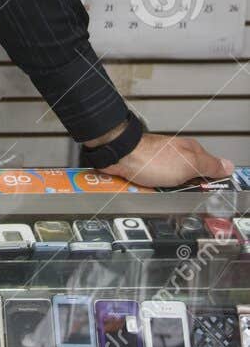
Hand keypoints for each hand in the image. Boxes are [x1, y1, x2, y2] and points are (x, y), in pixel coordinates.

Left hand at [107, 132, 233, 189]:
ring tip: (161, 193)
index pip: (209, 168)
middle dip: (185, 191)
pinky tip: (149, 193)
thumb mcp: (189, 164)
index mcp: (190, 151)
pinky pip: (154, 187)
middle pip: (189, 180)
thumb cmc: (150, 157)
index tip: (211, 194)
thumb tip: (228, 166)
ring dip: (166, 192)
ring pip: (171, 186)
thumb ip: (209, 165)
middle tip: (181, 195)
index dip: (211, 182)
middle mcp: (176, 155)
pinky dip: (152, 191)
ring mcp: (160, 163)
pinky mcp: (145, 171)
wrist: (119, 156)